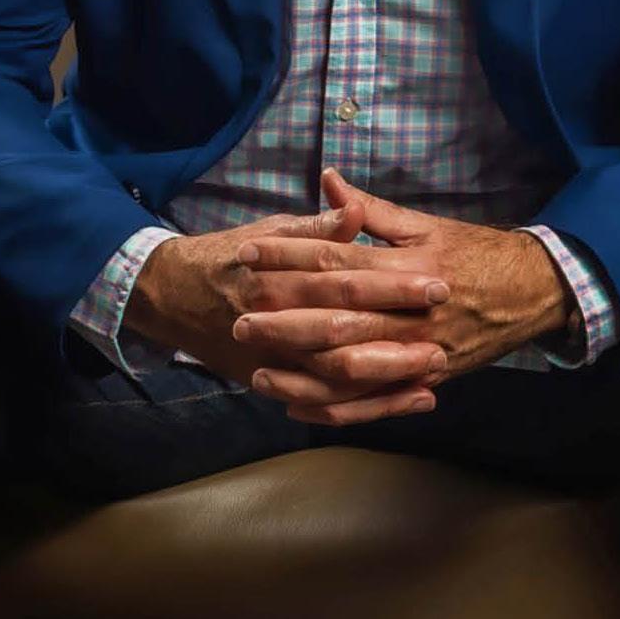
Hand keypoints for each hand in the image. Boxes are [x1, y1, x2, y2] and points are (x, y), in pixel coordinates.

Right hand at [123, 194, 451, 420]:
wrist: (173, 296)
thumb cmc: (231, 257)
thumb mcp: (272, 231)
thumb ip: (318, 227)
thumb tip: (356, 211)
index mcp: (280, 277)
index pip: (346, 280)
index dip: (394, 284)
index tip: (438, 282)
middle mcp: (276, 322)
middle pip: (345, 334)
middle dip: (399, 337)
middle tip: (446, 335)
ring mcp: (273, 360)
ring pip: (336, 380)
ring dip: (388, 380)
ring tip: (434, 375)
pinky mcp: (274, 383)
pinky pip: (325, 405)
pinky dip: (367, 408)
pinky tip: (406, 402)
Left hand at [233, 166, 572, 424]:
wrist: (533, 293)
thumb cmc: (476, 254)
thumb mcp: (426, 226)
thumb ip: (373, 210)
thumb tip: (329, 182)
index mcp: (407, 268)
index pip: (338, 260)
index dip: (291, 256)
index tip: (250, 254)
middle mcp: (411, 314)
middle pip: (337, 320)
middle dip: (284, 322)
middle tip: (240, 319)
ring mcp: (418, 352)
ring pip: (352, 370)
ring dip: (302, 374)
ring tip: (258, 372)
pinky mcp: (426, 379)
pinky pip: (374, 402)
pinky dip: (335, 408)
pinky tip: (297, 407)